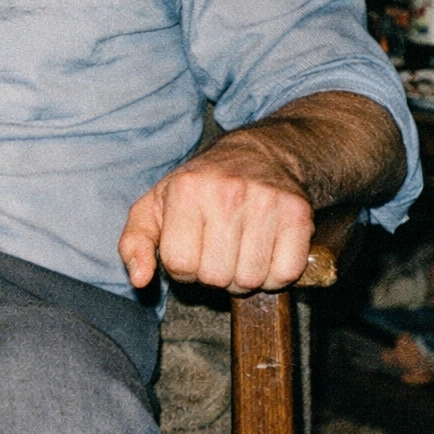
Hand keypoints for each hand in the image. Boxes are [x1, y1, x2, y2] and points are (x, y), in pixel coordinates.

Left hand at [118, 142, 313, 293]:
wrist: (260, 154)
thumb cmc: (200, 186)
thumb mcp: (155, 205)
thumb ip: (135, 242)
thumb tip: (139, 279)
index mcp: (186, 190)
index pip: (179, 264)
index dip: (182, 267)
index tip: (191, 248)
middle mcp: (227, 193)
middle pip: (215, 276)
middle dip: (213, 273)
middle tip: (218, 251)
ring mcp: (266, 202)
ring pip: (251, 279)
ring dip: (244, 276)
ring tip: (240, 251)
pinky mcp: (298, 214)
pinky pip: (285, 273)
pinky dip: (275, 274)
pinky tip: (266, 253)